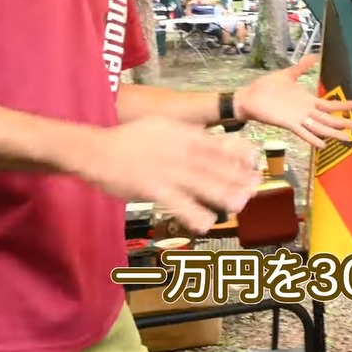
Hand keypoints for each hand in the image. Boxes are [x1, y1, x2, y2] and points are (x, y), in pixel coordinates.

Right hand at [65, 116, 261, 235]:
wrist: (97, 151)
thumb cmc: (130, 140)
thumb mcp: (163, 127)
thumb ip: (188, 135)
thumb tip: (212, 142)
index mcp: (184, 135)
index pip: (219, 145)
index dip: (239, 156)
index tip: (254, 164)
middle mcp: (181, 151)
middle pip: (217, 166)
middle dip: (238, 178)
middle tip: (254, 188)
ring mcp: (169, 171)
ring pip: (204, 185)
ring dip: (225, 196)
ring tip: (240, 206)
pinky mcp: (155, 189)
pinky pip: (180, 205)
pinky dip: (195, 216)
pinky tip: (206, 225)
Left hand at [233, 55, 351, 148]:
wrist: (249, 97)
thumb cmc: (266, 87)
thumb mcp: (287, 74)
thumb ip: (302, 67)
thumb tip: (314, 56)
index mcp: (307, 100)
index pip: (329, 105)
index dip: (342, 105)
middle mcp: (305, 111)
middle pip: (329, 118)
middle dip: (344, 122)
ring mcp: (298, 118)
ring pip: (320, 127)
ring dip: (334, 133)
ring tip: (347, 138)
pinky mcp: (288, 123)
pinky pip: (303, 133)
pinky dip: (313, 139)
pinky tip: (323, 145)